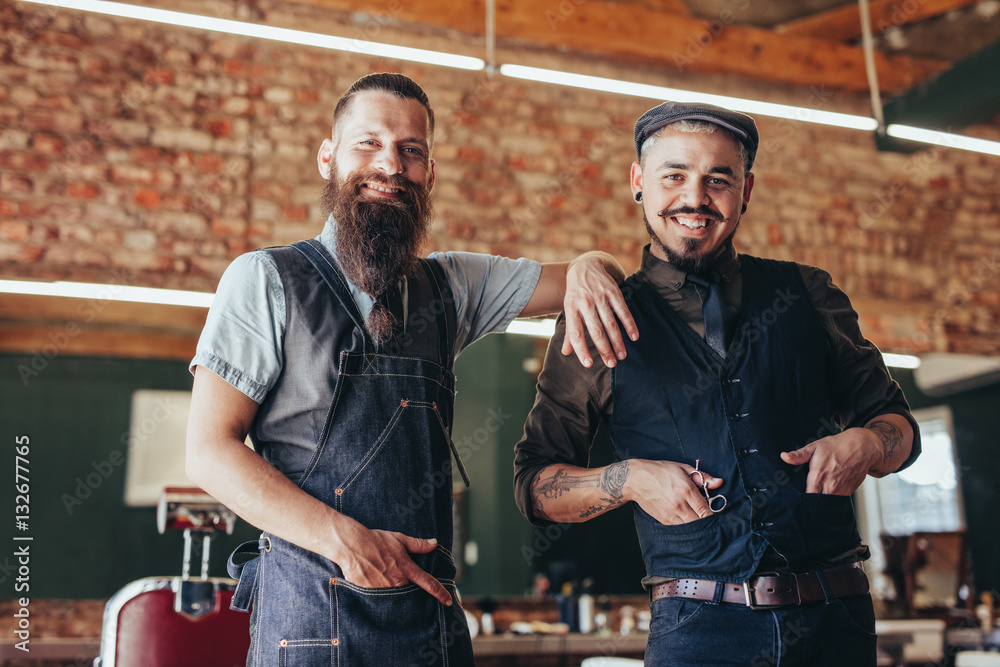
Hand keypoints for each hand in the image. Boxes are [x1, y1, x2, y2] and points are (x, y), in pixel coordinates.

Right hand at [334, 524, 451, 605]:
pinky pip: (379, 597)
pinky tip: (373, 581)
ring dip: (394, 590)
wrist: (351, 545)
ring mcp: (383, 589)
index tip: (448, 600)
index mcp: (406, 569)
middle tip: (400, 581)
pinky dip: (379, 591)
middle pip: (409, 592)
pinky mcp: (370, 594)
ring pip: (394, 595)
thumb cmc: (376, 540)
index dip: (440, 592)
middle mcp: (396, 581)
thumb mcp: (399, 539)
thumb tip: (434, 543)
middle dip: (410, 590)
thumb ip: (417, 544)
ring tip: (384, 578)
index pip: (428, 583)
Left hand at [562, 253, 637, 367]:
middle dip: (604, 349)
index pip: (575, 333)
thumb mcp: (569, 309)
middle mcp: (585, 303)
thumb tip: (565, 352)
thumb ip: (569, 331)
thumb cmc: (576, 293)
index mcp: (571, 309)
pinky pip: (623, 310)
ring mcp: (599, 297)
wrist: (585, 266)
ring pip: (610, 323)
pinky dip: (629, 324)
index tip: (588, 364)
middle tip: (611, 364)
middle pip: (595, 331)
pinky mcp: (613, 291)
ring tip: (622, 356)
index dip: (581, 349)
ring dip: (617, 341)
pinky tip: (634, 336)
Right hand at [625, 459, 722, 524]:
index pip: (706, 510)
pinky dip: (686, 525)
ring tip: (697, 517)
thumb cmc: (660, 471)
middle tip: (707, 515)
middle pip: (700, 522)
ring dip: (696, 524)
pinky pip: (680, 528)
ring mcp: (670, 514)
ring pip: (691, 527)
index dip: (713, 513)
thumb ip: (703, 477)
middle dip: (706, 520)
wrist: (636, 480)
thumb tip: (720, 482)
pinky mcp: (664, 520)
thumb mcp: (683, 468)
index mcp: (686, 490)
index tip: (714, 511)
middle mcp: (679, 505)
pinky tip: (686, 518)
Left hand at [780, 427, 881, 494]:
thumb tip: (784, 457)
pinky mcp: (849, 492)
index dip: (801, 500)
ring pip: (827, 503)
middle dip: (810, 503)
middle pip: (817, 503)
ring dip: (821, 502)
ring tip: (815, 498)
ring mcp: (841, 491)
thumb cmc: (837, 446)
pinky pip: (837, 500)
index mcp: (818, 476)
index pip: (807, 497)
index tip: (796, 500)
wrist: (861, 447)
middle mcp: (830, 486)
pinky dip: (831, 499)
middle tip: (804, 501)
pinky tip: (826, 493)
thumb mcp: (815, 447)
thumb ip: (799, 455)